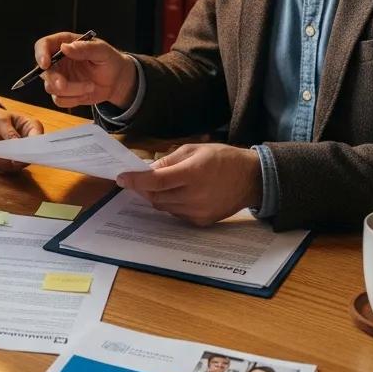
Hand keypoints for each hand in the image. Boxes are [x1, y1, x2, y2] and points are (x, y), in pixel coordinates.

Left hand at [0, 102, 42, 171]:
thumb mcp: (1, 121)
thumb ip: (9, 132)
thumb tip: (17, 143)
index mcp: (31, 127)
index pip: (38, 138)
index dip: (33, 147)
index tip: (21, 152)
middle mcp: (28, 141)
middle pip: (29, 155)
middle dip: (16, 159)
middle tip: (4, 159)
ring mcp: (19, 151)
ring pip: (18, 164)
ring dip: (5, 163)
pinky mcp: (10, 159)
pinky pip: (8, 166)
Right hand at [33, 32, 136, 109]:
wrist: (117, 80)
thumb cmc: (110, 60)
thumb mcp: (102, 51)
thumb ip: (85, 48)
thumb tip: (65, 47)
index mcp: (64, 44)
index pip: (43, 45)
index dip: (40, 54)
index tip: (45, 64)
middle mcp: (58, 61)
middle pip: (43, 70)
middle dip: (53, 79)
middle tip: (64, 85)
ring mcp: (59, 77)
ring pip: (51, 87)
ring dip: (71, 90)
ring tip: (90, 86)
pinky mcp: (63, 93)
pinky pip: (58, 100)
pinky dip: (72, 100)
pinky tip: (86, 93)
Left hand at [116, 143, 262, 226]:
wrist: (251, 179)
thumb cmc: (223, 158)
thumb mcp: (194, 150)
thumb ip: (168, 160)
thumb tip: (146, 170)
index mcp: (192, 174)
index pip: (156, 181)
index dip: (135, 180)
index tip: (121, 178)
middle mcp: (194, 196)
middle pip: (156, 196)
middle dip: (144, 188)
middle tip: (139, 179)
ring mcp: (197, 211)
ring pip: (163, 206)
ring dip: (157, 196)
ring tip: (163, 184)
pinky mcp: (201, 221)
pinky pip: (175, 214)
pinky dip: (170, 204)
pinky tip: (178, 193)